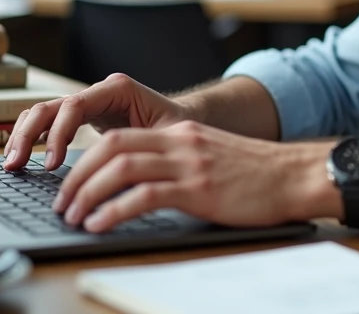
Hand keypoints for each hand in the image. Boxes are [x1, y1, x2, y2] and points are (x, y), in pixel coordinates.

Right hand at [3, 73, 188, 170]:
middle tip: (16, 165)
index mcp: (117, 89)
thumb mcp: (166, 137)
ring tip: (11, 164)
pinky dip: (32, 138)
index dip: (58, 134)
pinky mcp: (82, 117)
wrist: (186, 120)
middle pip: (51, 106)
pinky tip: (21, 159)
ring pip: (43, 112)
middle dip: (29, 135)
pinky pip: (48, 123)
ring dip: (23, 136)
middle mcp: (98, 92)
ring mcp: (87, 103)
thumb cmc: (179, 127)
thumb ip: (142, 151)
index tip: (51, 164)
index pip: (74, 106)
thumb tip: (116, 180)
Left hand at [52, 120, 335, 231]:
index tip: (71, 184)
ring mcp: (189, 163)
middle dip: (78, 175)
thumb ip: (180, 162)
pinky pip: (144, 196)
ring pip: (121, 168)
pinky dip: (114, 210)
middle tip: (63, 202)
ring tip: (74, 216)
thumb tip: (141, 187)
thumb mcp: (212, 157)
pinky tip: (100, 225)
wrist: (295, 175)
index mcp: (180, 133)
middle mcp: (180, 141)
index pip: (119, 138)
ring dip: (88, 193)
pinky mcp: (198, 189)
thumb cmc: (258, 175)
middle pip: (111, 147)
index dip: (86, 159)